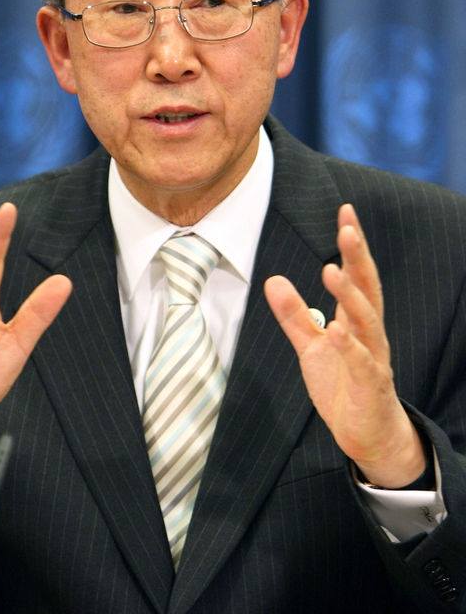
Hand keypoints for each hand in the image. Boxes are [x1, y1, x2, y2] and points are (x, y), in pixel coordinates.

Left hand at [264, 203, 425, 487]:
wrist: (367, 436)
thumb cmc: (343, 386)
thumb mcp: (311, 347)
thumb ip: (294, 315)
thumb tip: (272, 280)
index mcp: (356, 320)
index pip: (357, 274)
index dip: (352, 244)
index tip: (346, 212)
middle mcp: (370, 333)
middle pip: (368, 288)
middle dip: (358, 257)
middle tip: (348, 227)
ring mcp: (373, 359)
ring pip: (367, 321)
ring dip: (350, 296)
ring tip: (331, 269)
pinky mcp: (370, 386)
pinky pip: (362, 363)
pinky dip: (349, 346)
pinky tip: (336, 330)